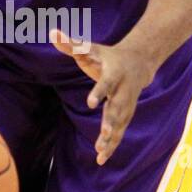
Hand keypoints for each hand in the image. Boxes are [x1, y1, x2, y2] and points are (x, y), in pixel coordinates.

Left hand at [51, 28, 155, 163]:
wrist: (139, 62)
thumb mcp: (91, 48)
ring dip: (111, 138)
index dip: (99, 92)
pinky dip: (112, 145)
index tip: (90, 103)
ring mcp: (127, 104)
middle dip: (111, 121)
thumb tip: (52, 32)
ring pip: (120, 123)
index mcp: (114, 73)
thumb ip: (72, 44)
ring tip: (100, 153)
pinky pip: (120, 132)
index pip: (106, 83)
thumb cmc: (108, 56)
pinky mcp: (127, 115)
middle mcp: (123, 91)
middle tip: (104, 133)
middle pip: (117, 107)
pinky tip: (101, 159)